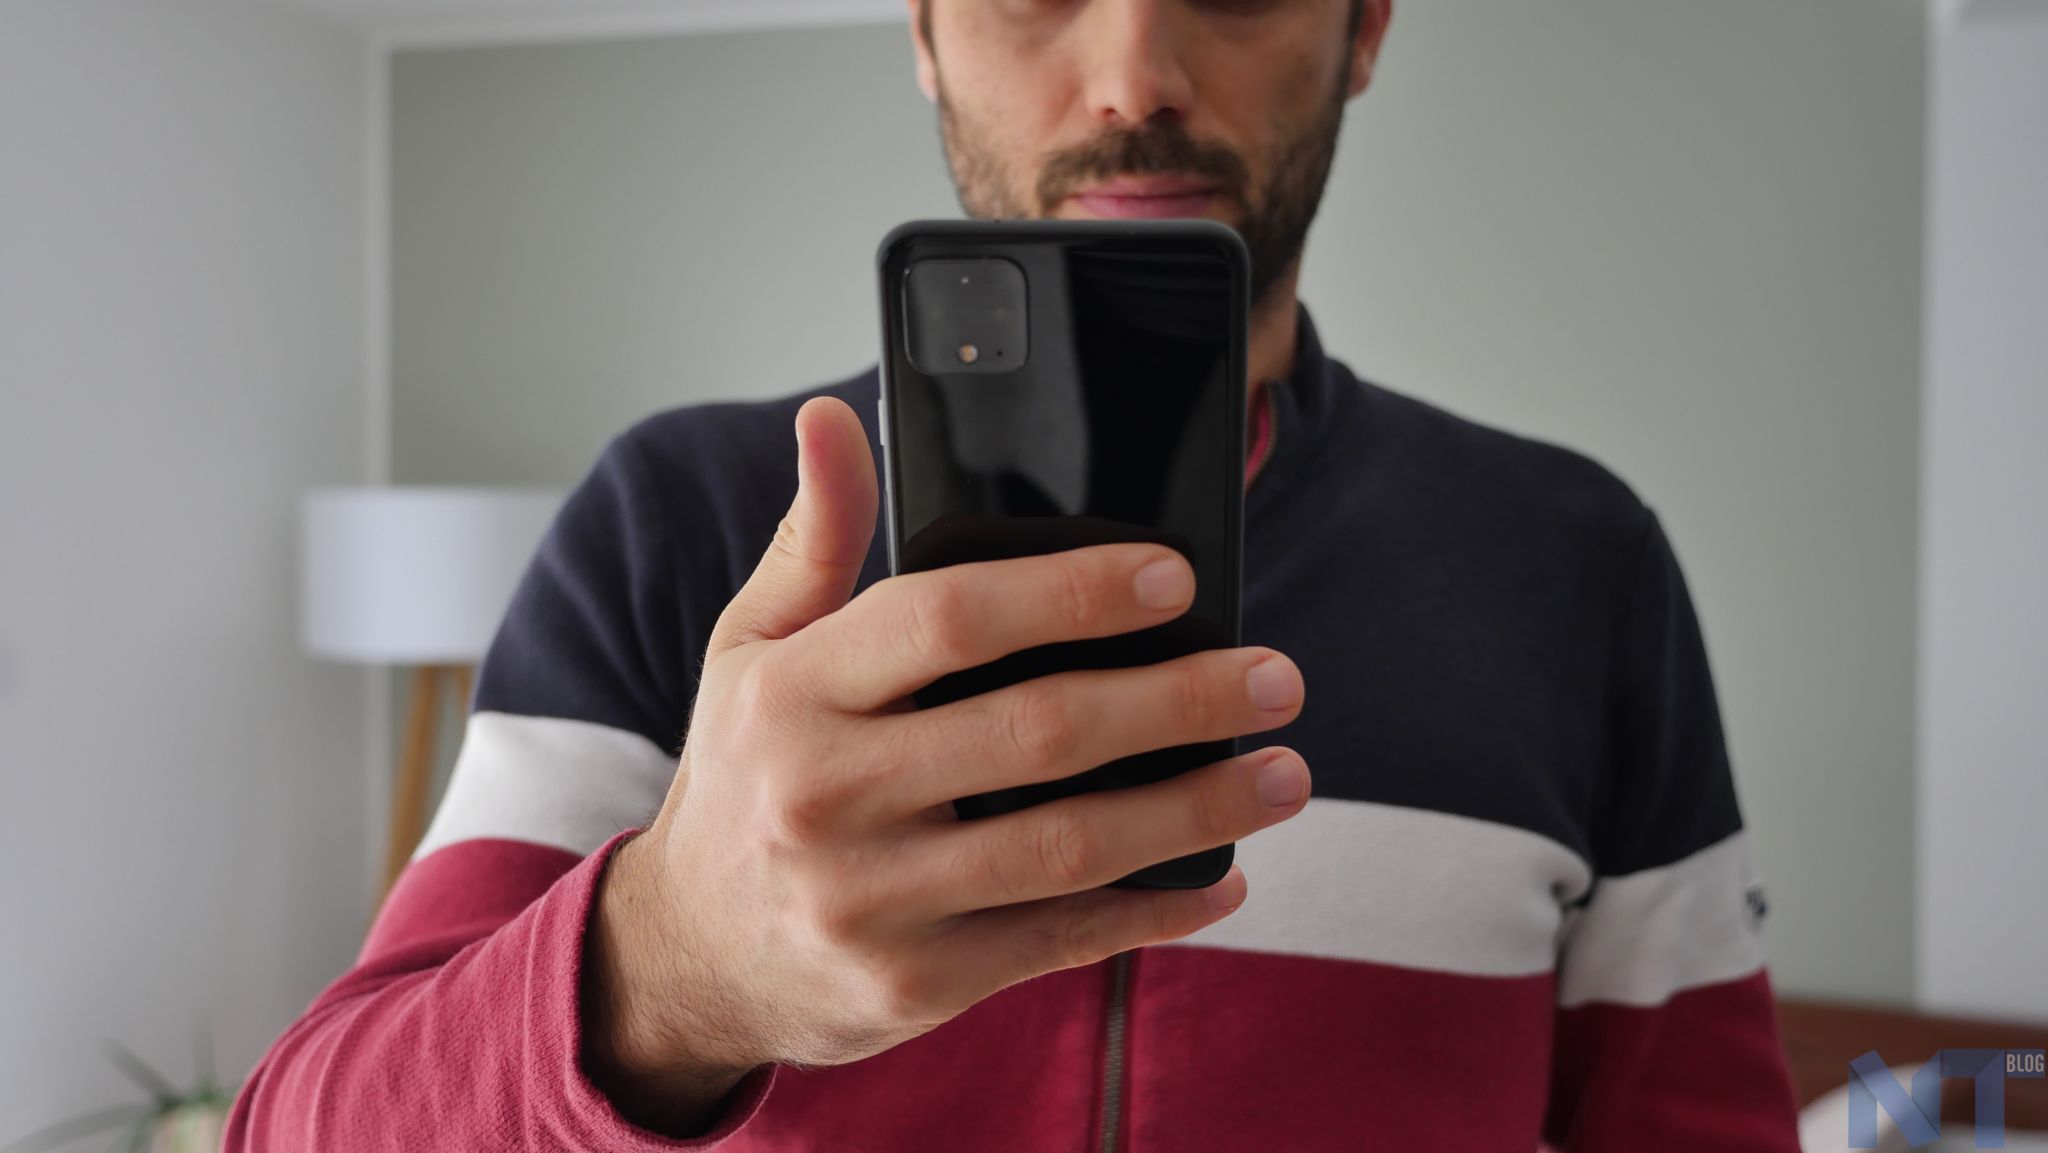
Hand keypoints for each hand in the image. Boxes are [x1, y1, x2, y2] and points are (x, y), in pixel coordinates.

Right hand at [582, 396, 1307, 1131]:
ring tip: (1282, 773)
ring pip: (1069, 846)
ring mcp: (870, 902)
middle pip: (1037, 733)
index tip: (1176, 576)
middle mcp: (824, 797)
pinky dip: (1155, 909)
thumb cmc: (746, 775)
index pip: (947, 619)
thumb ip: (816, 538)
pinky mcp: (914, 985)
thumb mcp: (752, 650)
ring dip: (1197, 807)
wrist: (691, 958)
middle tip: (1274, 678)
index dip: (1072, 591)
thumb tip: (833, 417)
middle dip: (1178, 700)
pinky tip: (1223, 876)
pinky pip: (1060, 941)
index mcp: (792, 694)